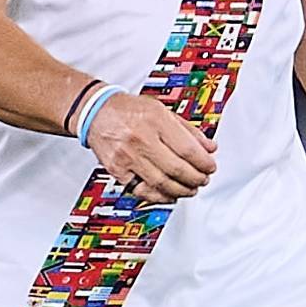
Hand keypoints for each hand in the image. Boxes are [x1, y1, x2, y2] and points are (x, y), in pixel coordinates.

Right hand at [86, 93, 217, 203]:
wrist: (95, 112)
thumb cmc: (129, 110)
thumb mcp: (161, 110)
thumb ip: (187, 130)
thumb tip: (210, 148)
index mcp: (155, 120)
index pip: (188, 149)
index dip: (204, 163)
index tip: (210, 166)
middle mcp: (141, 138)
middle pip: (177, 169)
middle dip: (197, 179)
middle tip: (203, 179)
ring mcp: (127, 156)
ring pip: (162, 183)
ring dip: (182, 190)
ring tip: (190, 188)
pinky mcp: (117, 169)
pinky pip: (143, 190)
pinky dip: (160, 196)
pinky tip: (170, 194)